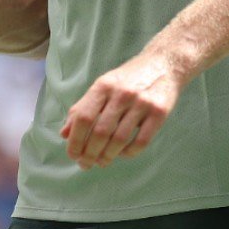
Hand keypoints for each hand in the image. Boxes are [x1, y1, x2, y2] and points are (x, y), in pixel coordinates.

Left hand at [60, 49, 185, 169]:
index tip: (72, 154)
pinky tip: (122, 154)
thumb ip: (82, 108)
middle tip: (86, 164)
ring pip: (119, 139)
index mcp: (102, 86)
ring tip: (101, 162)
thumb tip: (64, 134)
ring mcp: (142, 103)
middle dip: (90, 153)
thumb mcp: (102, 86)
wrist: (163, 63)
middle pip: (100, 132)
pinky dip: (129, 152)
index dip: (75, 140)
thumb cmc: (127, 79)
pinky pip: (141, 141)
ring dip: (108, 156)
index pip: (83, 118)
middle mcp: (121, 94)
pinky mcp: (159, 113)